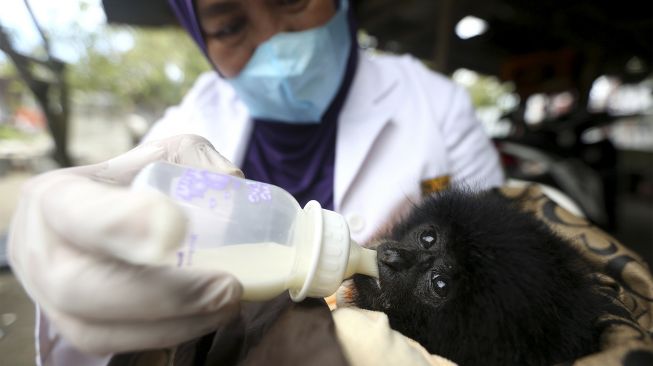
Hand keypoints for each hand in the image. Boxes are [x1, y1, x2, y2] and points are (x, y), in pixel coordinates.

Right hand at [8, 135, 243, 354]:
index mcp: (56, 198)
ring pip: (97, 330)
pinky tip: (208, 316)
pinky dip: (170, 334)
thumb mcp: (161, 156)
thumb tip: (229, 185)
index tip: (179, 225)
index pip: (80, 213)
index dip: (125, 224)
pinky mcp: (79, 329)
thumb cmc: (133, 184)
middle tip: (225, 285)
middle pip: (81, 288)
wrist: (100, 219)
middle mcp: (41, 253)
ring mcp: (52, 301)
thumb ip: (195, 160)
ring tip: (227, 303)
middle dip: (162, 293)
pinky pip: (117, 345)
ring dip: (174, 322)